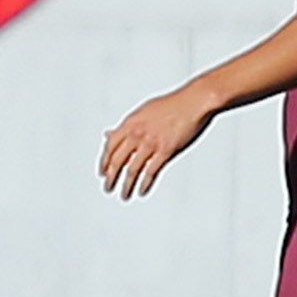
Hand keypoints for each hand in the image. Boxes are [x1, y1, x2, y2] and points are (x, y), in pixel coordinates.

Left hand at [97, 84, 214, 198]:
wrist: (194, 101)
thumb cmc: (173, 104)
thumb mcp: (144, 111)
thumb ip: (127, 125)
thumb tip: (110, 133)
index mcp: (131, 123)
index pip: (110, 146)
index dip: (104, 161)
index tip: (102, 171)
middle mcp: (138, 134)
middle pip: (117, 160)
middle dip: (111, 177)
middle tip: (108, 187)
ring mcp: (151, 143)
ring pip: (132, 169)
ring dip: (127, 185)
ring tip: (124, 194)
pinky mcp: (166, 151)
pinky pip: (151, 172)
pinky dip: (145, 184)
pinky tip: (141, 190)